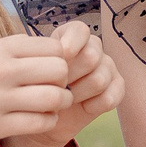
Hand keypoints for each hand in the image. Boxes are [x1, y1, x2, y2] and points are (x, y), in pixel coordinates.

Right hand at [0, 32, 77, 146]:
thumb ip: (12, 49)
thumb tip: (48, 49)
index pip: (53, 47)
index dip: (59, 57)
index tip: (50, 66)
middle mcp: (1, 71)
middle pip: (59, 70)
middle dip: (63, 79)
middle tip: (53, 85)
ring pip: (56, 98)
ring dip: (60, 102)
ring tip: (50, 104)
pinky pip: (41, 122)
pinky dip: (47, 121)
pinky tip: (38, 118)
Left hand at [1, 21, 124, 146]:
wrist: (40, 116)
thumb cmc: (31, 88)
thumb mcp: (28, 69)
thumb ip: (37, 56)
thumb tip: (43, 52)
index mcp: (72, 37)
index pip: (80, 30)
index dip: (69, 46)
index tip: (56, 62)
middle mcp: (93, 49)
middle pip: (91, 56)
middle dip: (71, 76)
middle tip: (56, 87)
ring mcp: (107, 67)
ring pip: (100, 78)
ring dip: (79, 93)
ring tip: (66, 99)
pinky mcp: (117, 87)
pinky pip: (112, 95)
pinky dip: (95, 104)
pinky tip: (84, 108)